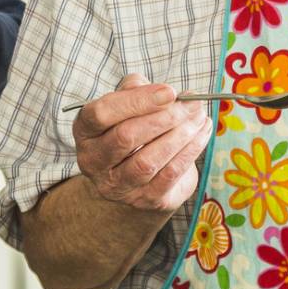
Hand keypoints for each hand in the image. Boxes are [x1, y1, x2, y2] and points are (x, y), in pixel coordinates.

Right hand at [71, 75, 209, 212]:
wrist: (136, 178)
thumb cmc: (132, 129)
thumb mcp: (126, 104)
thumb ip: (135, 89)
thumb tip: (160, 91)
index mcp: (85, 130)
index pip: (101, 114)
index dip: (136, 101)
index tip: (169, 91)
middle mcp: (93, 160)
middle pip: (126, 137)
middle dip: (164, 117)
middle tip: (192, 103)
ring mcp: (116, 185)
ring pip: (148, 160)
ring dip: (180, 135)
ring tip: (199, 116)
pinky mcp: (144, 199)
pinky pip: (169, 174)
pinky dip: (190, 150)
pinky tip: (202, 132)